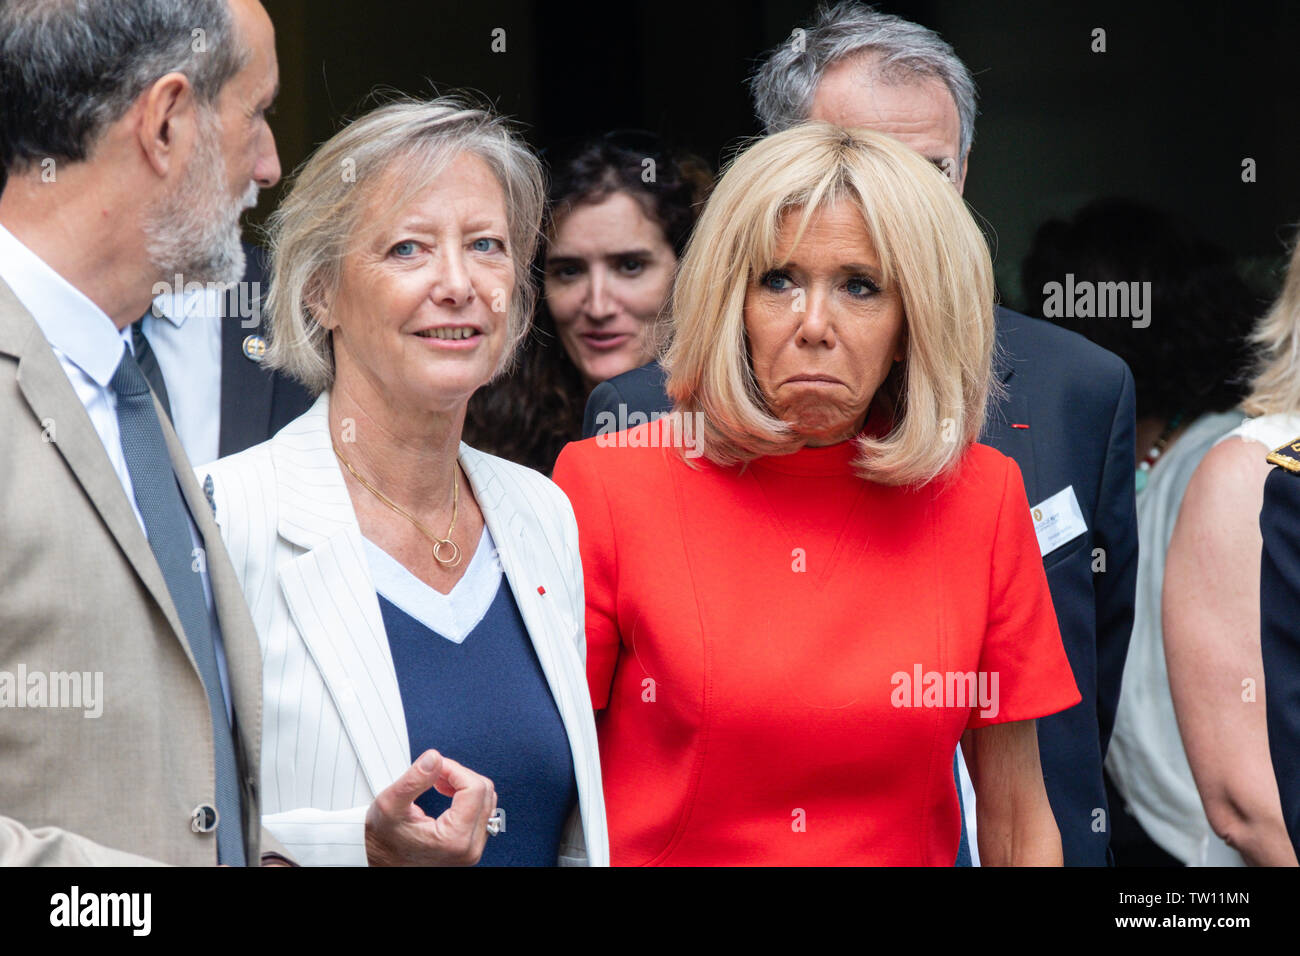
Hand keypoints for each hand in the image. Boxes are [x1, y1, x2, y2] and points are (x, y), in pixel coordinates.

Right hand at [364, 749, 495, 865]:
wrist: (381, 859)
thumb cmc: (383, 838)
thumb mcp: (390, 804)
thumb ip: (414, 779)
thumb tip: (436, 758)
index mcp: (454, 840)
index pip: (474, 788)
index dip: (454, 770)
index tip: (435, 767)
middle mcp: (470, 848)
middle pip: (484, 791)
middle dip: (459, 775)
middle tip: (434, 772)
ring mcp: (473, 848)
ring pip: (487, 798)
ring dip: (464, 783)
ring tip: (438, 781)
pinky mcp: (472, 844)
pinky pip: (482, 809)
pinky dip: (467, 794)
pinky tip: (447, 791)